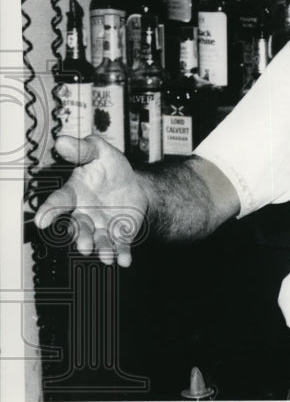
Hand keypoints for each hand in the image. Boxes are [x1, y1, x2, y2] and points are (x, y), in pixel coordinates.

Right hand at [34, 136, 149, 266]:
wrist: (134, 183)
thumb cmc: (110, 168)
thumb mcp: (100, 152)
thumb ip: (83, 149)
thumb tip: (61, 141)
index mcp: (74, 194)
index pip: (60, 202)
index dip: (50, 211)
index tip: (42, 221)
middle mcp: (84, 214)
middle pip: (79, 228)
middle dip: (81, 238)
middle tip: (84, 246)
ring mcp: (101, 226)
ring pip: (98, 241)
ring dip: (101, 249)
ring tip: (105, 256)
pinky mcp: (119, 234)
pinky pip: (119, 246)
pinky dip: (122, 254)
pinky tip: (125, 260)